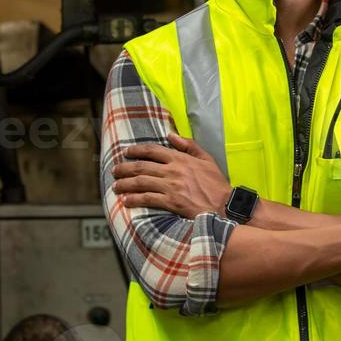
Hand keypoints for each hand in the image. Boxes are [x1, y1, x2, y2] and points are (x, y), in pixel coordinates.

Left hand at [112, 134, 231, 218]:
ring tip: (116, 186)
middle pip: (141, 167)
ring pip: (141, 182)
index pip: (153, 150)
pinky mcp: (171, 202)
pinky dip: (134, 199)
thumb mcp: (207, 159)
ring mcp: (170, 187)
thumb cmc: (217, 184)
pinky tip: (125, 201)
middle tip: (115, 171)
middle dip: (124, 168)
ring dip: (125, 184)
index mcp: (180, 159)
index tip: (126, 152)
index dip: (136, 150)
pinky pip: (147, 199)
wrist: (225, 205)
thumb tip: (171, 135)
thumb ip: (189, 145)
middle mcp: (172, 171)